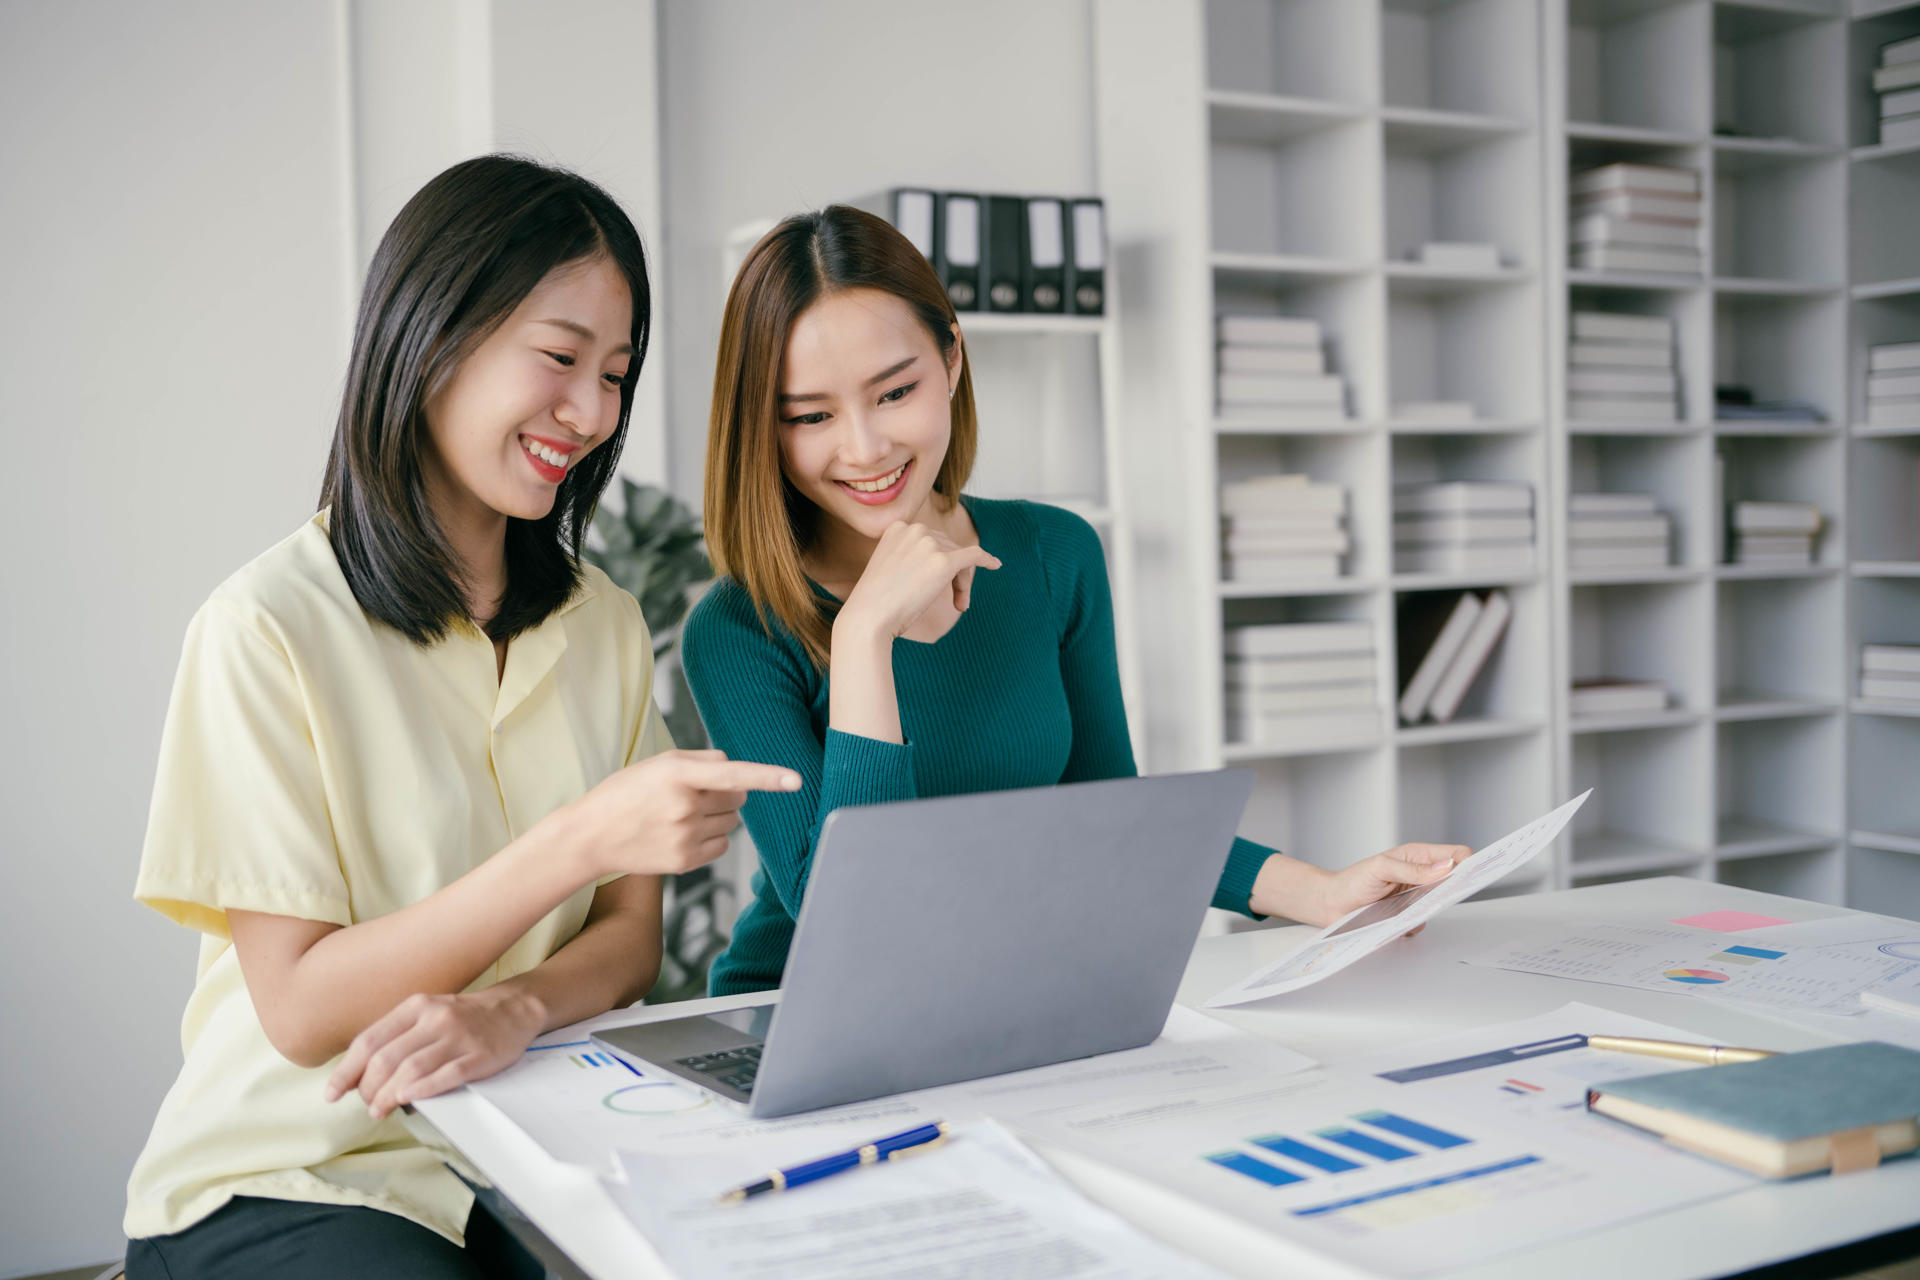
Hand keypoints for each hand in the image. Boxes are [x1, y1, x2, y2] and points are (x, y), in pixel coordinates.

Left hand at [323, 986, 542, 1118]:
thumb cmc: (462, 1019)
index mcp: (415, 1007)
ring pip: (411, 1069)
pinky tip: (407, 1100)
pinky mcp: (479, 1055)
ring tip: (379, 1110)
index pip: (369, 1041)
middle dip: (367, 1088)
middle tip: (366, 1104)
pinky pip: (446, 1075)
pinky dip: (422, 1089)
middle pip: (386, 1058)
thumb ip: (395, 1037)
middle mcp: (434, 1019)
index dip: (346, 1070)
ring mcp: (458, 1036)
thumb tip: (358, 1074)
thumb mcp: (425, 1014)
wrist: (513, 1009)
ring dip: (387, 1096)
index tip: (332, 1093)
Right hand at [570, 749, 799, 879]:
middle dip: (727, 793)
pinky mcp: (685, 861)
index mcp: (677, 775)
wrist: (591, 835)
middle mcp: (684, 806)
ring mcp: (685, 837)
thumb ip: (701, 761)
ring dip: (718, 815)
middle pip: (738, 797)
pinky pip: (722, 844)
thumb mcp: (658, 764)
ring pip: (733, 822)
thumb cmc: (627, 792)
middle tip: (695, 794)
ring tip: (682, 814)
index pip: (732, 774)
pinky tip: (682, 834)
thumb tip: (737, 772)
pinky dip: (711, 837)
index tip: (796, 780)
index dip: (767, 776)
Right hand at [836, 520, 1000, 642]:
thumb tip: (944, 559)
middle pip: (949, 547)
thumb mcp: (889, 568)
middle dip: (955, 574)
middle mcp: (915, 529)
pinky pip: (974, 555)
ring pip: (961, 557)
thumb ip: (911, 557)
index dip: (941, 562)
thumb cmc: (876, 602)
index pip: (933, 540)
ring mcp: (929, 544)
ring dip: (963, 582)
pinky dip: (987, 560)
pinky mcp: (943, 561)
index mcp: (898, 527)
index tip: (938, 585)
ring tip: (958, 605)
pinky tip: (996, 565)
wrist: (867, 618)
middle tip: (956, 603)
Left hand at [1308, 842, 1472, 928]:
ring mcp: (1416, 897)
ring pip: (1441, 904)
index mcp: (1418, 856)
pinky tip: (1395, 921)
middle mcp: (1421, 876)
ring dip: (1430, 909)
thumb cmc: (1352, 880)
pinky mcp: (1409, 916)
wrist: (1331, 905)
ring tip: (1406, 908)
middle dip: (1456, 888)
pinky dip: (1414, 924)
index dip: (1469, 863)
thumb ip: (1413, 869)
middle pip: (1454, 880)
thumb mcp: (1382, 868)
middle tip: (1446, 895)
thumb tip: (1446, 866)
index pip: (1456, 855)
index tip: (1476, 875)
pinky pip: (1424, 922)